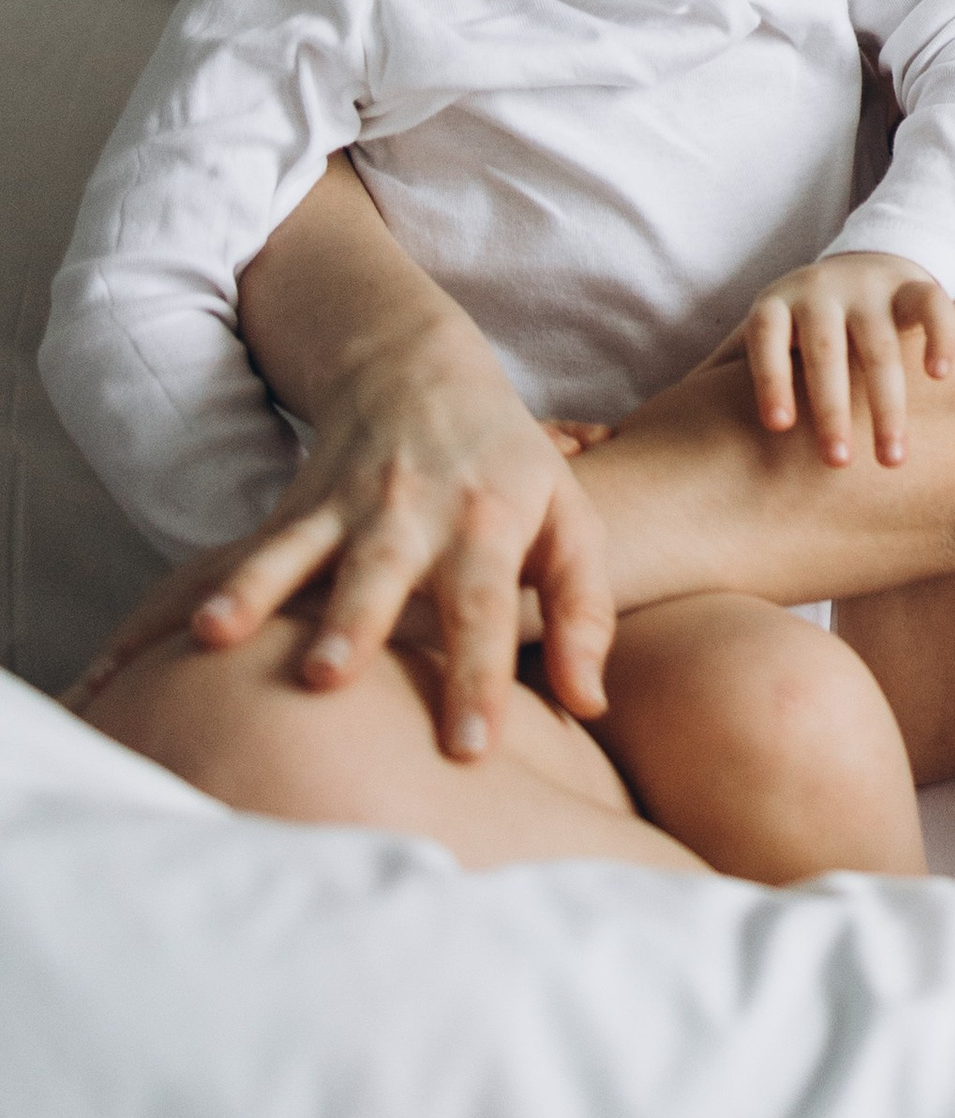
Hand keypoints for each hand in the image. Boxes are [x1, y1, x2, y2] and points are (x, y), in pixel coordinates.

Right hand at [65, 306, 615, 764]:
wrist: (418, 367)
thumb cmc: (508, 468)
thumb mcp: (569, 522)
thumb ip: (584, 612)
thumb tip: (590, 705)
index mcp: (488, 524)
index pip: (485, 608)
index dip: (479, 678)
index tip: (469, 750)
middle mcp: (415, 514)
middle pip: (381, 574)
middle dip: (354, 626)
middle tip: (329, 681)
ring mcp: (348, 507)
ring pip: (301, 553)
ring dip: (264, 595)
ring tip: (222, 639)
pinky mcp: (299, 507)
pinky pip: (256, 549)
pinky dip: (225, 584)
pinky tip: (199, 631)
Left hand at [733, 249, 954, 467]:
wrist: (860, 265)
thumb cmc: (795, 325)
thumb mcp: (756, 335)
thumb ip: (721, 372)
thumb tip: (657, 424)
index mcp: (774, 304)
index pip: (765, 337)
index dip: (769, 377)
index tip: (779, 426)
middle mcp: (820, 292)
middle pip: (826, 348)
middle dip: (834, 407)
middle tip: (838, 463)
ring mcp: (869, 287)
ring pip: (882, 341)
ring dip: (889, 401)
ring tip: (892, 458)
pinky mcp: (912, 285)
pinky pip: (933, 305)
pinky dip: (940, 336)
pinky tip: (941, 376)